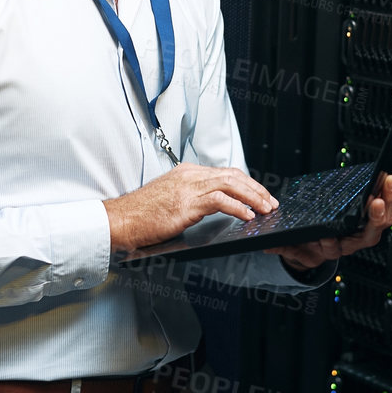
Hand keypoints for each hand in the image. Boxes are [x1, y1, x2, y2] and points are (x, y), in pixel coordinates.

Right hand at [104, 162, 277, 253]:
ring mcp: (188, 187)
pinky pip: (221, 201)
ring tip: (265, 209)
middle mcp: (190, 175)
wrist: (121, 220)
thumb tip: (209, 208)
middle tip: (270, 202)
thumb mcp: (169, 199)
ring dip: (253, 197)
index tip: (259, 195)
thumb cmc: (140, 214)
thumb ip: (189, 198)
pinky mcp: (187, 203)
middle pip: (233, 175)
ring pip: (231, 185)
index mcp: (186, 172)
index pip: (225, 172)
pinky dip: (238, 207)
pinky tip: (247, 216)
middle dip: (256, 189)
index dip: (247, 183)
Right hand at [264, 173, 391, 273]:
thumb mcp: (292, 248)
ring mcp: (363, 229)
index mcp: (332, 249)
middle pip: (368, 232)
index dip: (332, 242)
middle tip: (377, 202)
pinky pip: (386, 211)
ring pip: (381, 220)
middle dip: (375, 217)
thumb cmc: (307, 246)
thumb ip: (282, 247)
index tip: (327, 236)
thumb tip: (267, 246)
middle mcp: (352, 241)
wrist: (317, 248)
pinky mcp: (370, 218)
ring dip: (389, 203)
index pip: (335, 247)